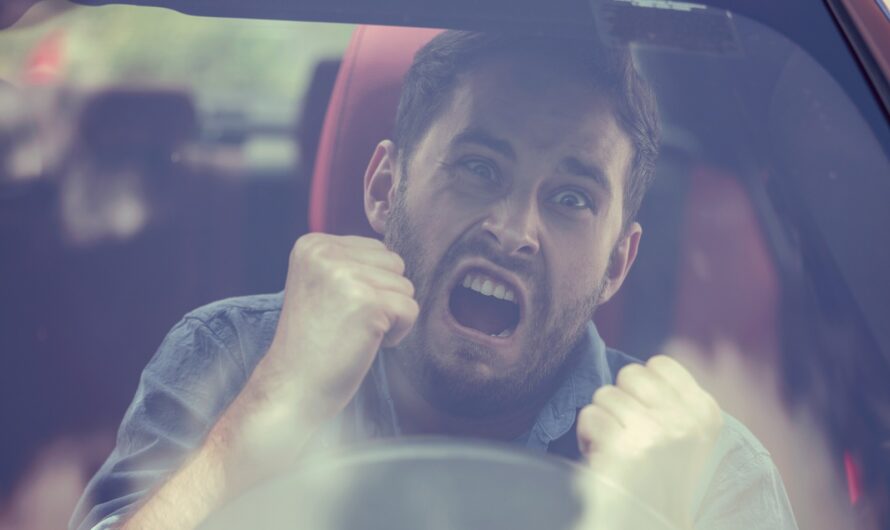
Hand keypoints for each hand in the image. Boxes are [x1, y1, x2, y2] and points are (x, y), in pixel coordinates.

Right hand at [265, 233, 418, 419]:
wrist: (293, 386)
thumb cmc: (314, 342)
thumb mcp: (321, 284)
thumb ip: (350, 262)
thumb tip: (396, 256)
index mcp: (312, 244)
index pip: (376, 249)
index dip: (370, 285)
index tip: (339, 309)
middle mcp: (325, 253)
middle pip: (394, 263)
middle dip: (383, 296)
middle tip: (349, 323)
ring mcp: (346, 275)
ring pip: (405, 286)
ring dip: (390, 315)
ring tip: (355, 333)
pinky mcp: (368, 302)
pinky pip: (410, 309)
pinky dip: (398, 332)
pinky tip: (367, 343)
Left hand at [576, 353, 722, 528]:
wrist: (654, 524)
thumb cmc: (665, 480)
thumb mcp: (690, 437)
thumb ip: (673, 401)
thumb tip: (639, 369)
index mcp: (705, 413)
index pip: (660, 364)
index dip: (642, 385)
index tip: (643, 411)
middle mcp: (683, 420)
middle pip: (629, 374)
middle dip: (620, 398)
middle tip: (625, 429)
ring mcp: (653, 433)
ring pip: (604, 394)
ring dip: (602, 418)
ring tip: (614, 446)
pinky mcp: (622, 449)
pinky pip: (589, 415)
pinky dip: (587, 434)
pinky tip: (600, 455)